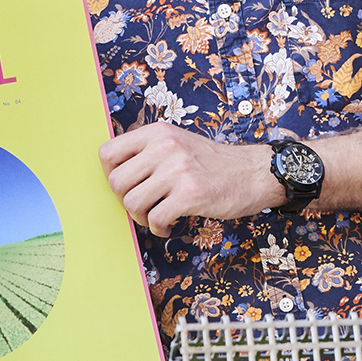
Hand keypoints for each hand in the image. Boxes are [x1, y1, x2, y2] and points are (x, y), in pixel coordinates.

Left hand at [99, 124, 280, 234]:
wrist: (254, 172)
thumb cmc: (212, 163)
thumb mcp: (177, 142)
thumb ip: (148, 151)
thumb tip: (114, 173)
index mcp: (157, 132)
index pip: (107, 153)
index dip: (110, 175)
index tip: (126, 186)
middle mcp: (165, 147)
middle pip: (116, 182)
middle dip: (125, 201)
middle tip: (143, 205)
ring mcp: (178, 170)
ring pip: (132, 203)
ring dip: (141, 218)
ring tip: (157, 216)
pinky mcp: (190, 194)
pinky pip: (155, 219)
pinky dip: (159, 228)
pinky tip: (170, 225)